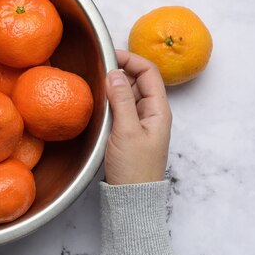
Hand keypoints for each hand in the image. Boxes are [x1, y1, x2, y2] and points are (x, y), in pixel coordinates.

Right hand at [104, 50, 171, 184]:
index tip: (109, 55)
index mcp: (158, 110)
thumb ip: (121, 100)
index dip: (131, 59)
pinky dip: (111, 100)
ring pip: (128, 94)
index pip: (149, 73)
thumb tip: (115, 72)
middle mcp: (152, 113)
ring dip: (114, 85)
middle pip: (139, 80)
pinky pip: (121, 108)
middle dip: (121, 70)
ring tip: (95, 82)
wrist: (132, 199)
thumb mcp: (126, 131)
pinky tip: (98, 101)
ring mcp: (140, 123)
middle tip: (97, 67)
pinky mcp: (128, 132)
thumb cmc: (134, 168)